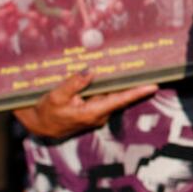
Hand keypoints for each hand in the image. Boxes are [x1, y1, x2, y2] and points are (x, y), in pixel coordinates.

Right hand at [13, 70, 157, 138]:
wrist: (39, 126)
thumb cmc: (46, 112)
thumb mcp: (56, 96)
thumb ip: (74, 83)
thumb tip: (90, 71)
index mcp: (92, 112)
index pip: (119, 100)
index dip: (137, 93)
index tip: (153, 86)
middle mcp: (99, 115)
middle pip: (120, 96)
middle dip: (132, 83)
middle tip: (146, 67)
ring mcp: (97, 113)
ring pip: (112, 95)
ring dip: (120, 83)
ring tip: (133, 65)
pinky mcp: (94, 110)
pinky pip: (105, 96)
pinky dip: (109, 86)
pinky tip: (113, 73)